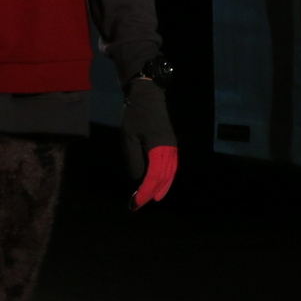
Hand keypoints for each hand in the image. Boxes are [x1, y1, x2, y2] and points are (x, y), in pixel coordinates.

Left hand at [121, 78, 176, 209]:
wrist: (148, 96)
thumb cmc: (136, 115)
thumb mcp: (129, 137)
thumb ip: (134, 158)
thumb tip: (138, 178)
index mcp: (159, 148)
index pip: (153, 177)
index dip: (145, 191)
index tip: (136, 202)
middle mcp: (169, 150)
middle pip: (164, 178)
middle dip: (151, 192)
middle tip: (138, 204)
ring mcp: (171, 146)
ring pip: (170, 173)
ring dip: (161, 187)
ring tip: (151, 198)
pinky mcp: (170, 143)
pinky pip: (171, 166)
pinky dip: (166, 177)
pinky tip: (158, 182)